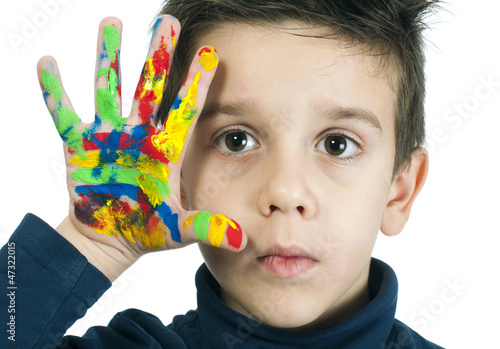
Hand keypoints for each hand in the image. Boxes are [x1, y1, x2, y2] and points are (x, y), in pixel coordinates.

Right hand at [37, 16, 245, 273]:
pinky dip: (55, 92)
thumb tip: (242, 240)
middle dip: (158, 56)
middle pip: (150, 88)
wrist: (113, 239)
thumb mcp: (180, 228)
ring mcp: (108, 137)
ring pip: (109, 89)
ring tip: (111, 23)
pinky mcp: (79, 147)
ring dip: (108, 58)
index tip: (212, 54)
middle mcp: (139, 135)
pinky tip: (47, 64)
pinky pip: (64, 115)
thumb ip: (208, 227)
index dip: (197, 83)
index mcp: (166, 150)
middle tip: (167, 22)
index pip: (185, 110)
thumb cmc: (150, 230)